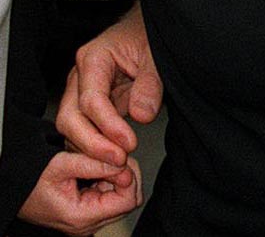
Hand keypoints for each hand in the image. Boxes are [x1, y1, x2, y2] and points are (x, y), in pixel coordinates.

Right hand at [17, 150, 141, 234]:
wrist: (18, 189)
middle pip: (129, 200)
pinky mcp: (89, 214)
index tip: (119, 160)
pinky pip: (112, 197)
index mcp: (82, 217)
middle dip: (126, 175)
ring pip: (123, 197)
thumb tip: (123, 163)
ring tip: (101, 163)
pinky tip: (97, 170)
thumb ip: (96, 164)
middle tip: (112, 158)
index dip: (129, 177)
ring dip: (118, 177)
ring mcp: (89, 221)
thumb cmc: (35, 179)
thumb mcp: (63, 164)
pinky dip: (110, 180)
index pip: (127, 200)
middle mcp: (88, 225)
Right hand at [55, 1, 162, 167]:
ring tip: (119, 164)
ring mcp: (82, 90)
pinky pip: (87, 129)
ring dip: (93, 149)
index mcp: (93, 58)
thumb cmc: (150, 35)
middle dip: (92, 144)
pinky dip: (98, 146)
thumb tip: (141, 116)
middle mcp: (80, 76)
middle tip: (119, 161)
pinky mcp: (92, 104)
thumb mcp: (156, 54)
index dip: (108, 126)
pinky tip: (115, 157)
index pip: (91, 100)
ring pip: (74, 128)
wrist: (150, 27)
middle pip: (71, 118)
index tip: (128, 144)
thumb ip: (150, 84)